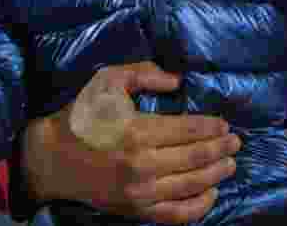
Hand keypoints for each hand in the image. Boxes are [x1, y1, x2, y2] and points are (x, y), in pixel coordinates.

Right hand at [23, 62, 240, 224]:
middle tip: (236, 142)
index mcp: (137, 131)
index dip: (211, 128)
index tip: (224, 124)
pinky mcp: (134, 210)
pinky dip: (198, 207)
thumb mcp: (107, 81)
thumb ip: (143, 74)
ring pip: (190, 186)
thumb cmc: (80, 116)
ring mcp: (139, 192)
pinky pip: (175, 215)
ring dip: (215, 175)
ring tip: (230, 164)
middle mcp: (141, 165)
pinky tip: (211, 194)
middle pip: (195, 158)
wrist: (49, 159)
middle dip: (221, 149)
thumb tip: (177, 81)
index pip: (188, 131)